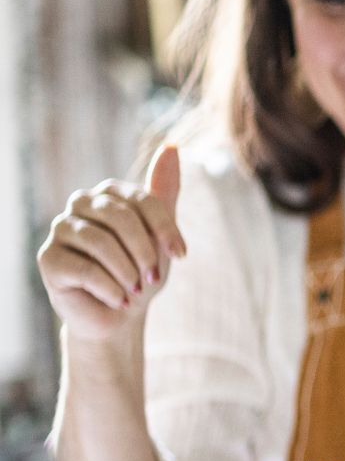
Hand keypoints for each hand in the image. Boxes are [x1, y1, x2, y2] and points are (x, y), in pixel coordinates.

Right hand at [37, 146, 186, 342]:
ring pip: (101, 243)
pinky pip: (85, 269)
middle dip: (144, 252)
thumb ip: (164, 192)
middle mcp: (80, 204)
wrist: (119, 314)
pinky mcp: (47, 258)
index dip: (165, 229)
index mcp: (110, 194)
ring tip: (135, 289)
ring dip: (127, 272)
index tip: (181, 255)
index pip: (143, 200)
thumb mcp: (161, 234)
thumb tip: (171, 146)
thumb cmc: (142, 270)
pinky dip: (110, 288)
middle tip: (153, 277)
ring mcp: (60, 229)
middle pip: (120, 217)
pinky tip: (118, 299)